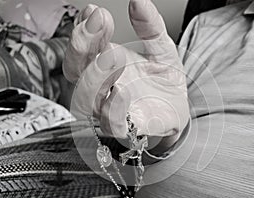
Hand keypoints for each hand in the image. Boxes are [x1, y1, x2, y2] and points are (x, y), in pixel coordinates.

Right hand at [63, 0, 189, 148]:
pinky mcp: (129, 129)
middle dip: (82, 46)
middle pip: (75, 73)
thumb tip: (140, 1)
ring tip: (112, 54)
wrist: (178, 109)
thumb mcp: (161, 48)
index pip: (82, 51)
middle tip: (99, 23)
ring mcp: (112, 110)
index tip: (95, 12)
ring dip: (94, 76)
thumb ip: (151, 27)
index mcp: (106, 68)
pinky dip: (112, 108)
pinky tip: (122, 90)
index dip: (82, 31)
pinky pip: (111, 124)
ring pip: (86, 100)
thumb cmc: (163, 81)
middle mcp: (103, 89)